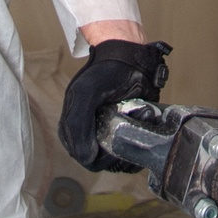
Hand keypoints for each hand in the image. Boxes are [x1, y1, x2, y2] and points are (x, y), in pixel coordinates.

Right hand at [58, 39, 171, 172]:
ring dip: (133, 140)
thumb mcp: (84, 94)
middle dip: (121, 146)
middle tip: (129, 124)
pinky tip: (144, 116)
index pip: (86, 159)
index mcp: (73, 128)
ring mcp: (109, 132)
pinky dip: (142, 134)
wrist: (131, 56)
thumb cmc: (105, 71)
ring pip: (121, 156)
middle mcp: (90, 134)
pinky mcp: (128, 128)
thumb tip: (87, 157)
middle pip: (105, 161)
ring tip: (138, 117)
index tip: (116, 137)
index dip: (102, 155)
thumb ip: (78, 125)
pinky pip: (134, 145)